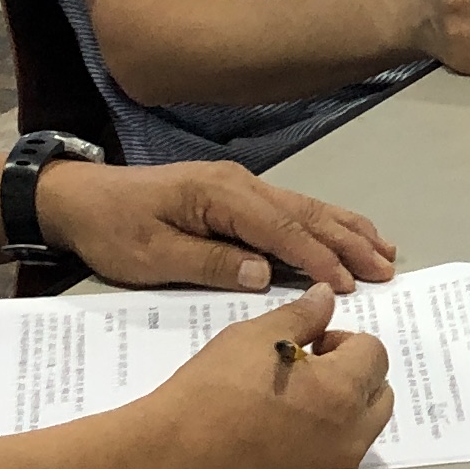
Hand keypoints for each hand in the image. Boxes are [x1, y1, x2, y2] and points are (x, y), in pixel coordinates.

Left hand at [42, 158, 397, 294]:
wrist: (82, 199)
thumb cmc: (114, 230)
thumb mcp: (152, 257)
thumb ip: (210, 264)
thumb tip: (264, 274)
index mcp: (221, 196)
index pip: (281, 229)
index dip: (318, 258)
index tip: (350, 285)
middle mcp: (240, 183)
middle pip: (305, 213)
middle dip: (349, 242)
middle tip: (388, 270)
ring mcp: (240, 186)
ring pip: (305, 207)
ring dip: (346, 229)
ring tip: (385, 251)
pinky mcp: (236, 195)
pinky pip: (291, 208)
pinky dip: (324, 222)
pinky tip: (345, 233)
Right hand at [128, 282, 393, 468]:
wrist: (168, 465)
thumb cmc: (209, 394)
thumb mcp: (252, 338)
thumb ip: (301, 316)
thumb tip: (327, 298)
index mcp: (342, 392)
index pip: (375, 353)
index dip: (343, 341)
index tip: (309, 346)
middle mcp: (350, 438)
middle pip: (379, 396)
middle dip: (353, 377)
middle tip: (306, 374)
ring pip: (360, 433)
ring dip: (341, 413)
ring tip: (290, 406)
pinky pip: (334, 464)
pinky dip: (321, 446)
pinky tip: (277, 440)